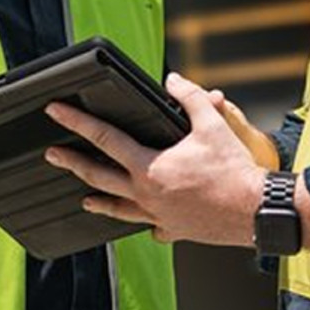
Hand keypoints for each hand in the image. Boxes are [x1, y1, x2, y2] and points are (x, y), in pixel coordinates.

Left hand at [45, 72, 267, 247]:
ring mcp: (157, 215)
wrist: (256, 211)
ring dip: (99, 200)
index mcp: (149, 167)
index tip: (56, 113)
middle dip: (72, 163)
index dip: (77, 122)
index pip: (104, 138)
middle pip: (98, 177)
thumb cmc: (234, 173)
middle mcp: (146, 194)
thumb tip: (174, 80)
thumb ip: (189, 98)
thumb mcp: (211, 125)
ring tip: (85, 197)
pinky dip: (143, 223)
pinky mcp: (173, 229)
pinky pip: (151, 228)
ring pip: (117, 209)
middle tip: (53, 155)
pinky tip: (142, 221)